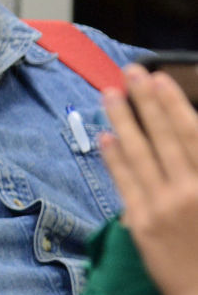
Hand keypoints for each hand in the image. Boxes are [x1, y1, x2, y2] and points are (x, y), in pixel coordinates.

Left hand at [101, 67, 197, 294]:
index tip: (159, 79)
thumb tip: (188, 137)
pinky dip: (114, 157)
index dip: (173, 105)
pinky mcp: (141, 224)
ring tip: (110, 94)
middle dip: (145, 101)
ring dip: (123, 120)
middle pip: (164, 136)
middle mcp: (191, 191)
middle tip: (130, 71)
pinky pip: (124, 182)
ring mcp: (163, 206)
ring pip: (139, 153)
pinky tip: (104, 136)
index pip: (192, 135)